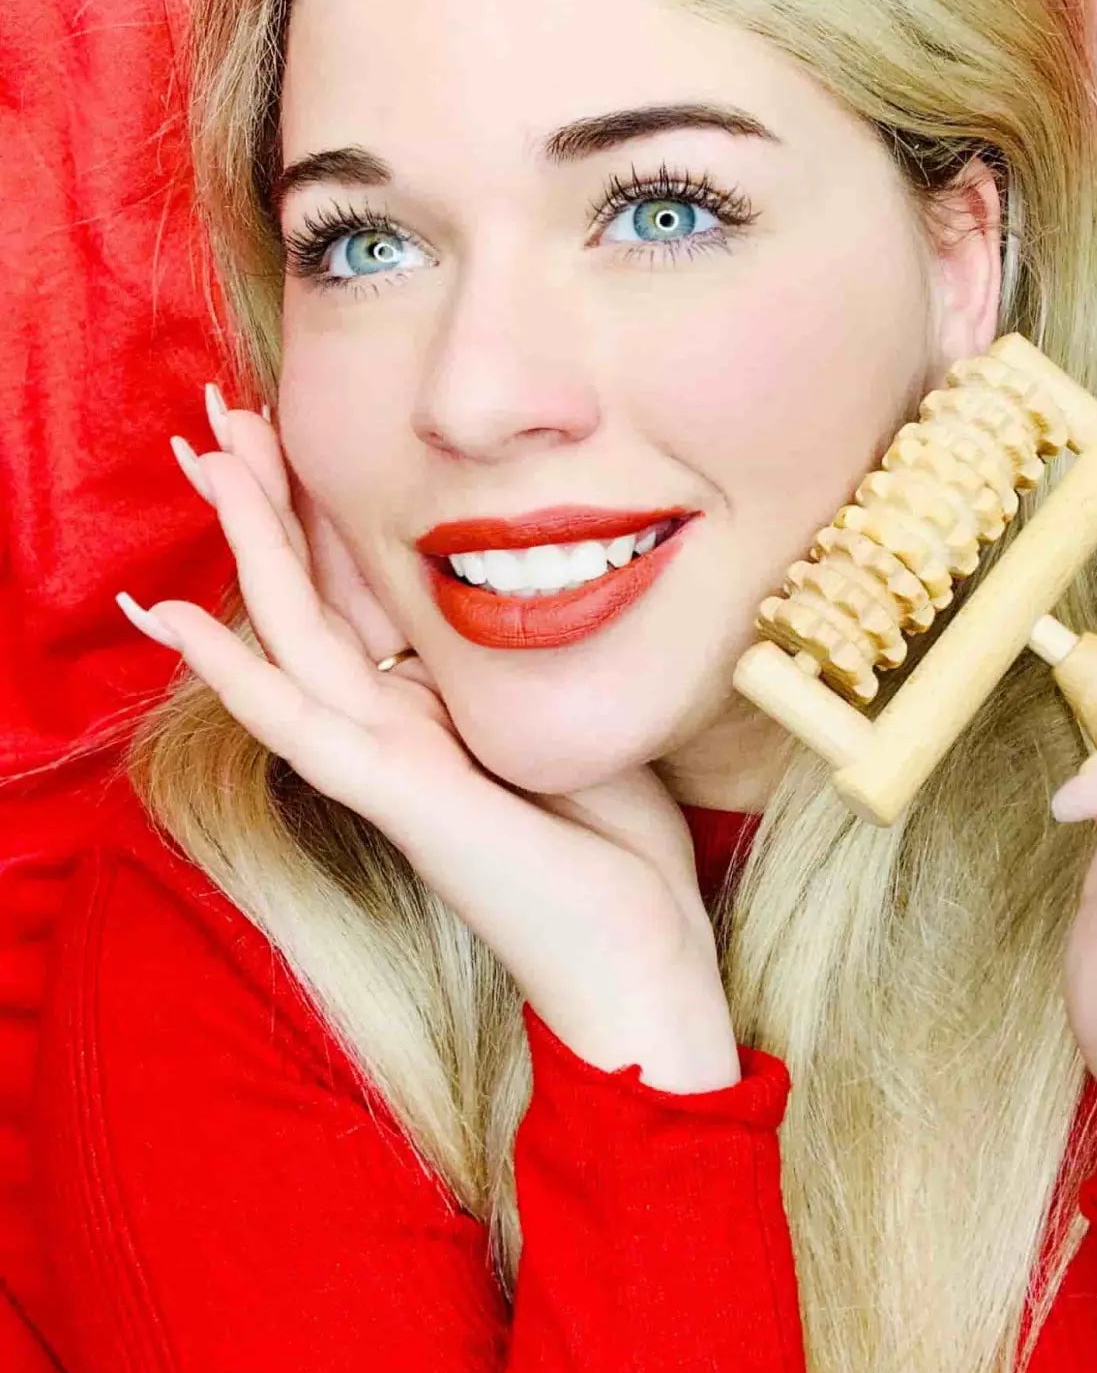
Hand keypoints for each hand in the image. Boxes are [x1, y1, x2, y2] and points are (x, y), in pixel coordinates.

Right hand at [117, 391, 737, 1082]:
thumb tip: (531, 578)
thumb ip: (521, 662)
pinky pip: (302, 723)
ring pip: (291, 635)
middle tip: (211, 416)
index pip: (354, 588)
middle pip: (307, 595)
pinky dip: (237, 671)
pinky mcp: (399, 797)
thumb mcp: (570, 715)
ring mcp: (386, 762)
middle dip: (262, 502)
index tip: (277, 426)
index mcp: (428, 704)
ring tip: (198, 462)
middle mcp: (391, 725)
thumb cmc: (616, 843)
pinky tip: (184, 618)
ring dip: (246, 546)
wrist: (635, 956)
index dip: (313, 508)